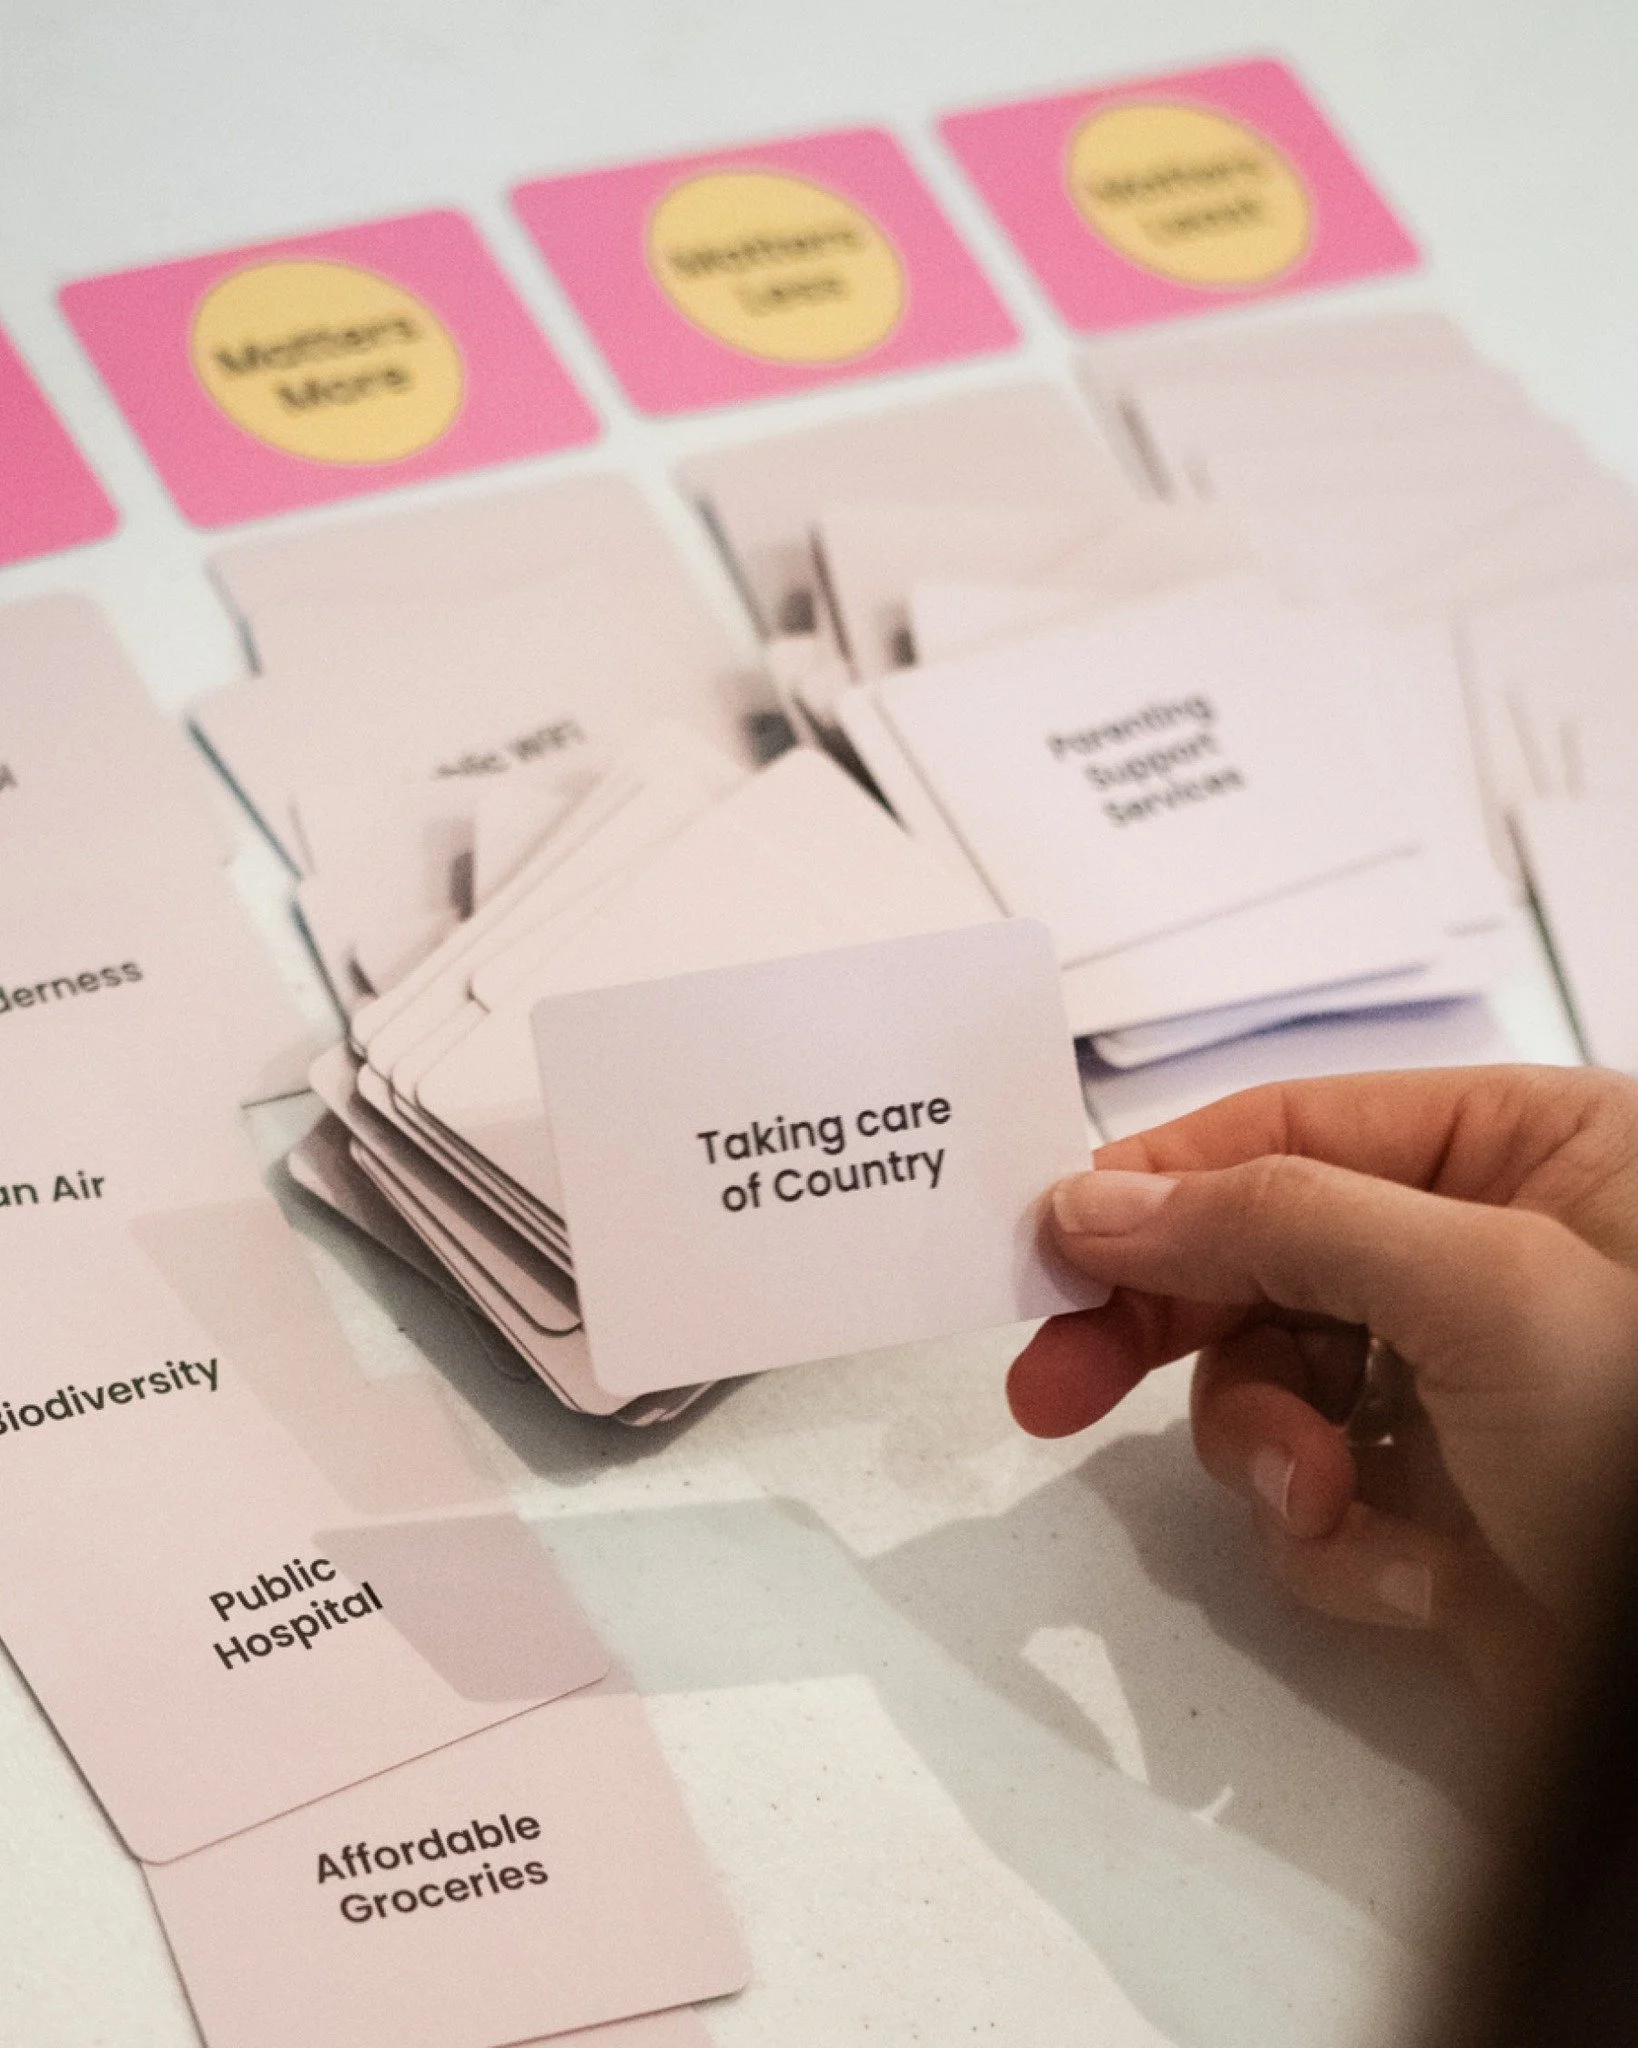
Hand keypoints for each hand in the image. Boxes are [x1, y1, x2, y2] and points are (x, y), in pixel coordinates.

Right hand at [1010, 1067, 1637, 1706]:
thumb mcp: (1483, 1288)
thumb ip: (1277, 1220)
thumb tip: (1103, 1200)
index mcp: (1520, 1152)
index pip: (1287, 1133)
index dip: (1158, 1183)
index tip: (1049, 1242)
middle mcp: (1480, 1255)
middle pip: (1254, 1257)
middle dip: (1165, 1330)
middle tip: (1052, 1384)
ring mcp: (1456, 1384)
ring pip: (1266, 1387)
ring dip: (1271, 1454)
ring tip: (1326, 1501)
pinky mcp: (1439, 1500)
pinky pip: (1311, 1497)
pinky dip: (1336, 1542)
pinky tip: (1415, 1570)